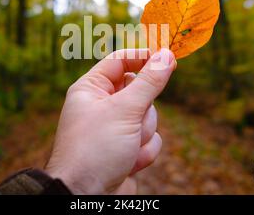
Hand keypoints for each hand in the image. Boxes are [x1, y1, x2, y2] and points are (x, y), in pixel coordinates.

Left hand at [45, 48, 175, 193]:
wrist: (85, 197)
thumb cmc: (94, 149)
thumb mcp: (124, 110)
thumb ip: (149, 82)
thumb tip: (166, 55)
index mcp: (92, 89)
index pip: (121, 61)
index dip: (143, 58)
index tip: (168, 57)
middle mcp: (102, 106)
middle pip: (140, 91)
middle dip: (142, 110)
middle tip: (132, 120)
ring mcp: (116, 128)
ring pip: (148, 117)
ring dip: (142, 134)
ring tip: (126, 147)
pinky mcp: (126, 148)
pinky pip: (149, 140)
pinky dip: (143, 152)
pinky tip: (128, 163)